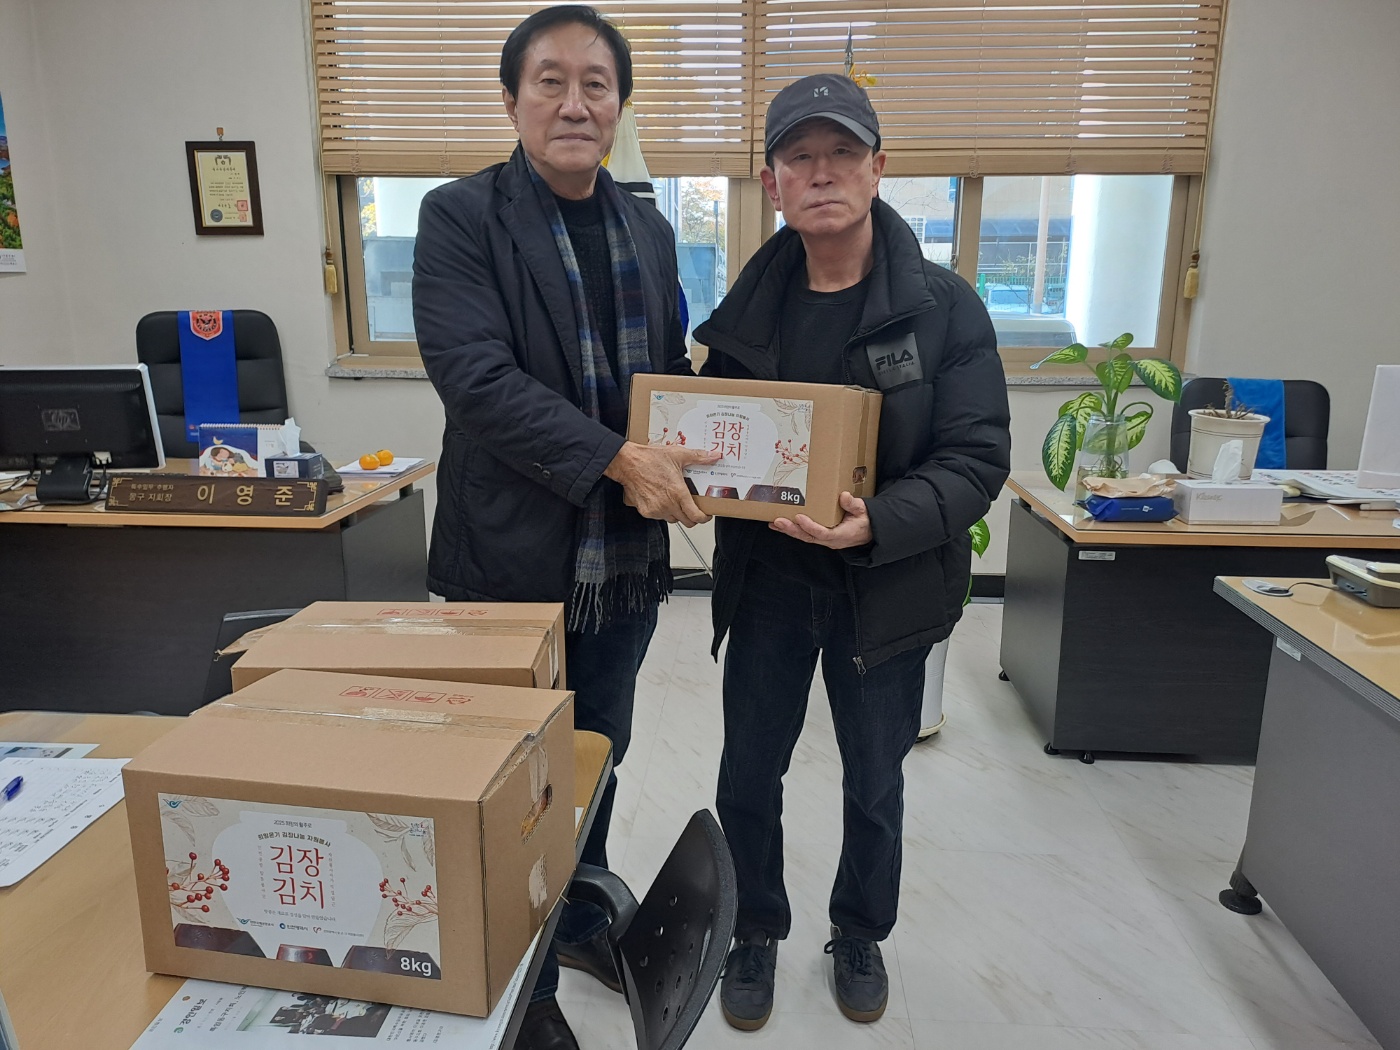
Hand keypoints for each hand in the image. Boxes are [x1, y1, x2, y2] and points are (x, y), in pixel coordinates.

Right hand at [604, 443, 719, 526]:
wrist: (627, 463)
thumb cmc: (649, 459)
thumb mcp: (678, 454)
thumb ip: (698, 457)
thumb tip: (714, 456)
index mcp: (678, 493)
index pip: (696, 516)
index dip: (704, 518)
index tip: (706, 515)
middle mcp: (668, 505)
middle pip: (687, 522)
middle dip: (693, 517)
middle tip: (694, 508)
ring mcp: (656, 510)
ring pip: (673, 520)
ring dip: (677, 514)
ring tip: (676, 501)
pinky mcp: (646, 511)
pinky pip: (659, 517)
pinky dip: (663, 511)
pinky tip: (662, 499)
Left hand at [769, 491, 871, 548]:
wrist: (869, 531)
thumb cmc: (866, 519)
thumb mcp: (864, 510)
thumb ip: (854, 504)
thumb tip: (844, 496)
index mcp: (842, 534)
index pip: (823, 532)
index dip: (810, 526)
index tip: (799, 517)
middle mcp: (831, 540)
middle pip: (808, 537)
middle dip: (792, 529)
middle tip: (778, 521)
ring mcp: (825, 539)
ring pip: (804, 537)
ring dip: (788, 530)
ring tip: (774, 523)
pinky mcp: (821, 537)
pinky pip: (805, 534)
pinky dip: (792, 530)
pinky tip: (780, 525)